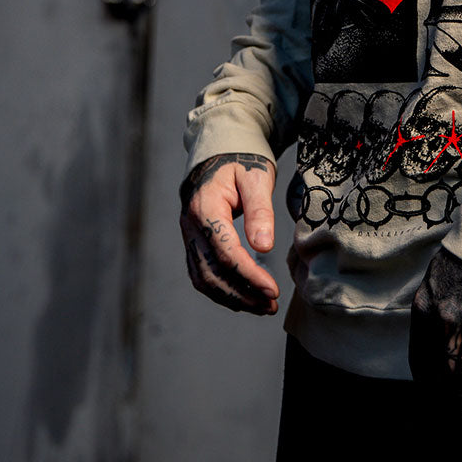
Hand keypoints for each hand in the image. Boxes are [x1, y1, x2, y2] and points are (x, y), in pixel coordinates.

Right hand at [180, 152, 279, 314]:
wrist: (219, 154)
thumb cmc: (241, 163)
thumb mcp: (256, 179)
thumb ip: (260, 212)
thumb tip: (264, 248)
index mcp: (205, 207)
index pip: (225, 251)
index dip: (249, 274)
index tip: (272, 289)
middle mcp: (191, 226)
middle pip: (212, 272)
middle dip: (242, 294)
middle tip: (270, 305)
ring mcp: (189, 236)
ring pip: (204, 279)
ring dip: (232, 298)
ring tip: (262, 307)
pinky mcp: (194, 243)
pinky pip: (202, 274)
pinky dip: (222, 290)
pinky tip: (244, 298)